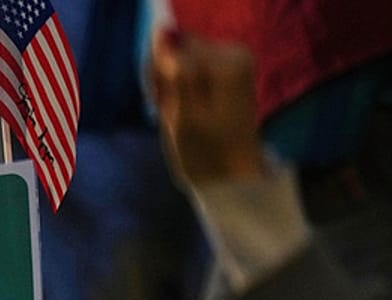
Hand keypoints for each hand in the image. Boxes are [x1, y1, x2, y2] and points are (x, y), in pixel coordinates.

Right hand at [149, 29, 264, 188]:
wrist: (229, 177)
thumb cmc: (206, 153)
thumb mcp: (183, 115)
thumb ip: (174, 69)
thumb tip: (163, 30)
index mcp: (228, 62)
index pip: (175, 44)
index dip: (158, 72)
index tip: (158, 102)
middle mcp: (234, 53)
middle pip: (178, 47)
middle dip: (164, 77)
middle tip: (167, 110)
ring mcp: (230, 60)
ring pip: (179, 57)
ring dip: (168, 84)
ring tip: (176, 114)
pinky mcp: (224, 71)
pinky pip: (187, 67)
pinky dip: (177, 88)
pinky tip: (181, 109)